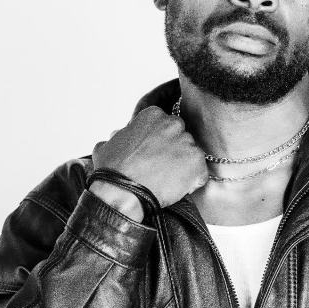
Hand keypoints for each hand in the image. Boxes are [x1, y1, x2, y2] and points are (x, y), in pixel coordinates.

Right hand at [92, 106, 207, 207]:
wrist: (122, 192)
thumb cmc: (113, 170)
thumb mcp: (108, 144)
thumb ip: (120, 136)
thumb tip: (119, 135)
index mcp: (154, 115)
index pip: (164, 125)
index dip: (159, 142)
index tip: (152, 154)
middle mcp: (174, 124)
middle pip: (181, 137)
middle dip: (174, 151)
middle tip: (161, 167)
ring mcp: (188, 143)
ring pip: (191, 155)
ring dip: (183, 167)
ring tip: (166, 180)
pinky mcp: (198, 163)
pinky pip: (200, 173)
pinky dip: (193, 182)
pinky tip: (177, 189)